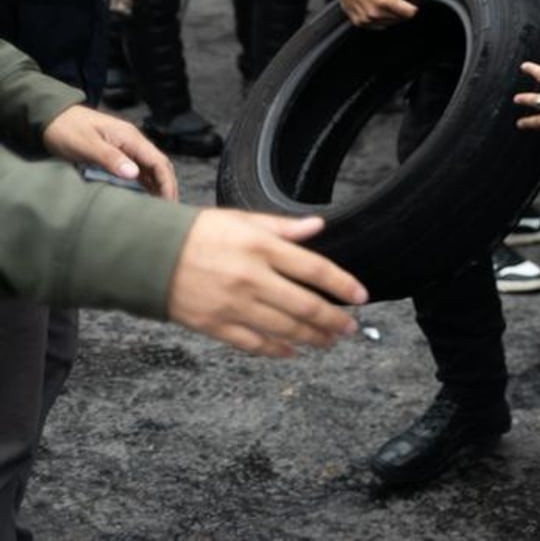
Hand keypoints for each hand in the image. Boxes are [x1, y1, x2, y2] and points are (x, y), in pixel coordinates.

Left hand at [42, 105, 176, 199]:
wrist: (53, 116)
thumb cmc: (67, 130)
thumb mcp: (86, 145)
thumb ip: (110, 158)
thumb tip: (134, 174)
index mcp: (131, 138)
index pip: (158, 161)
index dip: (167, 182)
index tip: (168, 203)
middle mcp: (134, 142)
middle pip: (159, 165)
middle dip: (167, 186)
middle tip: (169, 210)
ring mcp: (127, 147)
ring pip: (151, 168)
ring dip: (158, 185)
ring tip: (161, 205)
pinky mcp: (118, 152)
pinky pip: (139, 169)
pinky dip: (146, 182)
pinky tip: (146, 194)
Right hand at [164, 210, 367, 356]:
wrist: (145, 256)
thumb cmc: (196, 233)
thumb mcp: (241, 220)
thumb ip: (282, 227)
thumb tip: (317, 226)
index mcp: (261, 247)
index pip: (315, 269)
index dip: (342, 285)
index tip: (360, 297)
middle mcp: (251, 278)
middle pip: (304, 305)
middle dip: (333, 320)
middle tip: (349, 328)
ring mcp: (232, 305)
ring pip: (283, 329)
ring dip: (311, 338)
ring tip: (329, 341)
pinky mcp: (213, 325)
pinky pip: (253, 343)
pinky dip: (276, 350)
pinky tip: (292, 351)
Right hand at [330, 0, 435, 27]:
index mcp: (385, 1)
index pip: (409, 13)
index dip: (413, 6)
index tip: (412, 0)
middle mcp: (374, 12)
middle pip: (399, 19)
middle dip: (402, 10)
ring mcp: (365, 18)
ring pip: (388, 24)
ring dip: (391, 16)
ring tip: (388, 2)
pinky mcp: (357, 21)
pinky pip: (375, 26)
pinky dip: (379, 19)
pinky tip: (378, 8)